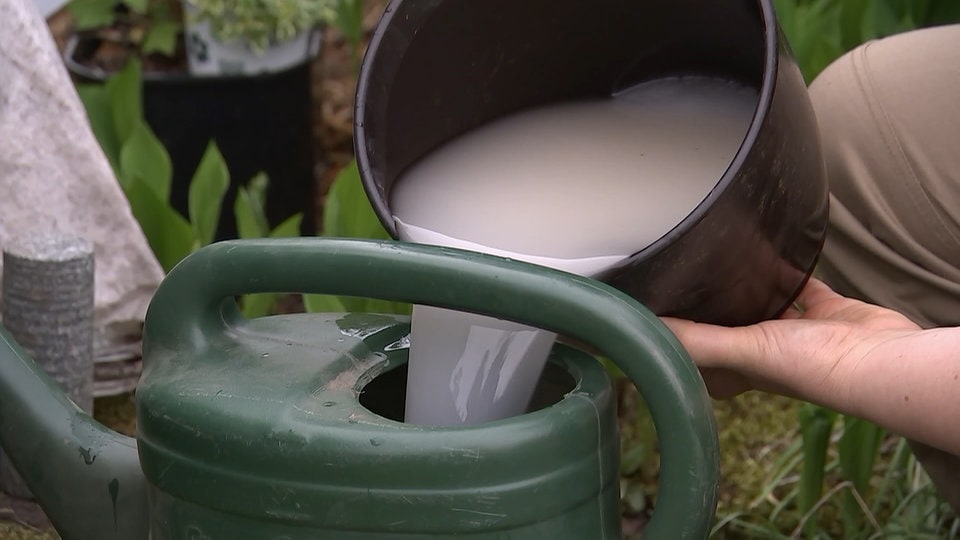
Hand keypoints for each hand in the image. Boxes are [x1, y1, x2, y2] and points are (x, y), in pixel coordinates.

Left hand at [661, 277, 920, 399]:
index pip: (698, 358)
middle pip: (728, 328)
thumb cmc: (812, 367)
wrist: (880, 360)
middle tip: (683, 280)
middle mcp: (765, 352)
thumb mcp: (741, 350)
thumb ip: (695, 340)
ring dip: (747, 287)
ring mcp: (797, 332)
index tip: (654, 318)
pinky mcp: (826, 310)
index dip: (677, 343)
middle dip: (709, 309)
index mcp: (741, 370)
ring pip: (763, 304)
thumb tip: (643, 330)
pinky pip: (802, 285)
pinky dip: (789, 269)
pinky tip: (773, 248)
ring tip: (719, 260)